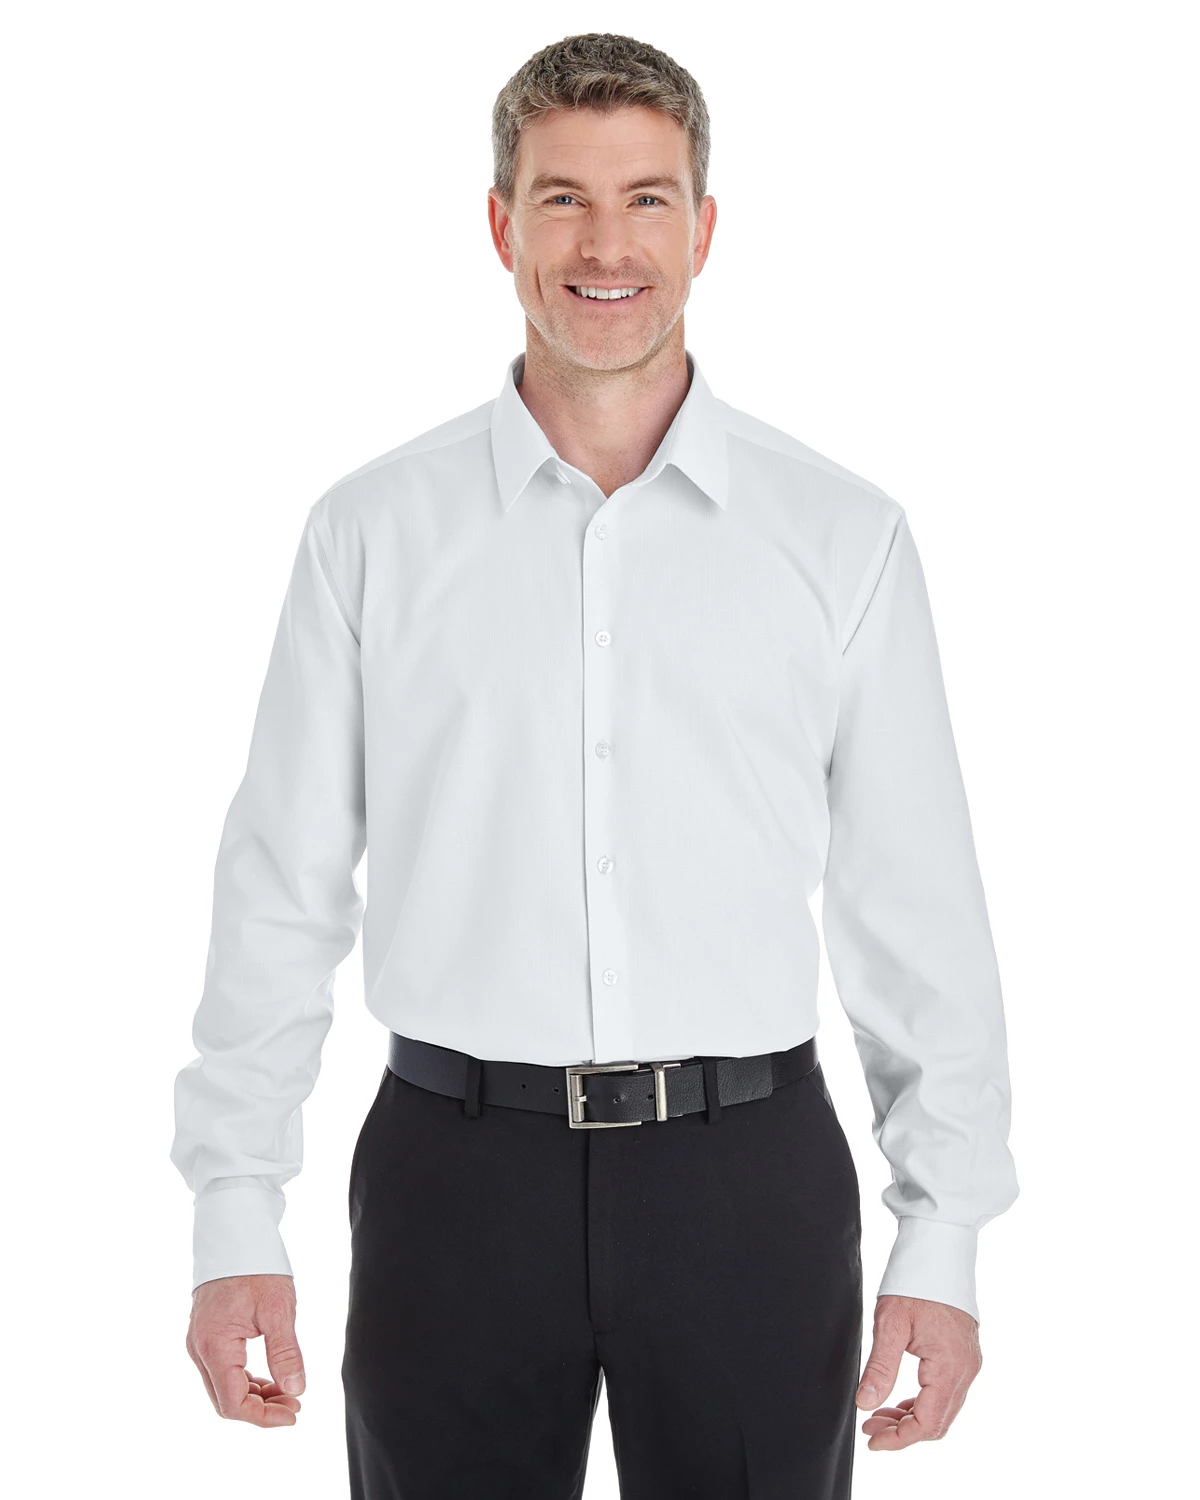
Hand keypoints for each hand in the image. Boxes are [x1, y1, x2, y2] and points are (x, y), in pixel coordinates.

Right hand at [186, 1273, 305, 1424]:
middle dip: (261, 1409)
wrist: (235, 1235)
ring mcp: (199, 1343)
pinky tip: (270, 1377)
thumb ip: (285, 1353)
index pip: (233, 1403)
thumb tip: (296, 1389)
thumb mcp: (278, 1310)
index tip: (294, 1412)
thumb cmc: (256, 1267)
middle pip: (226, 1400)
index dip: (264, 1417)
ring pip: (223, 1387)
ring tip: (288, 1391)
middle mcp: (199, 1350)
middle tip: (295, 1403)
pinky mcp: (206, 1336)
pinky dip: (246, 1380)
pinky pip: (222, 1371)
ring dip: (255, 1396)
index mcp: (214, 1346)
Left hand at [855, 1295, 981, 1449]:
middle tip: (869, 1427)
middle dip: (902, 1431)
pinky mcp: (964, 1356)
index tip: (871, 1439)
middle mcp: (966, 1371)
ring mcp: (969, 1364)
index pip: (927, 1423)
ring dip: (912, 1418)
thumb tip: (864, 1404)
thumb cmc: (914, 1283)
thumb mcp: (890, 1324)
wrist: (939, 1253)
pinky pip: (946, 1393)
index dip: (898, 1438)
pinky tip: (899, 1400)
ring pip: (943, 1410)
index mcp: (950, 1367)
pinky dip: (923, 1402)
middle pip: (937, 1422)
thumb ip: (880, 1367)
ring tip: (878, 1414)